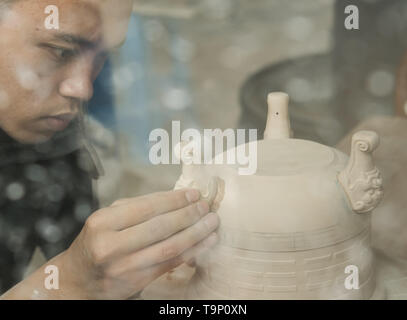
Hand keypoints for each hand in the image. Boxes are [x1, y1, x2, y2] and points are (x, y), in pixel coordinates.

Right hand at [60, 189, 218, 298]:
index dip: (173, 200)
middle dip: (188, 215)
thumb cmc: (97, 241)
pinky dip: (190, 252)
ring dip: (195, 234)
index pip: (146, 207)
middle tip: (206, 207)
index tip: (193, 193)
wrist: (78, 279)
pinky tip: (205, 243)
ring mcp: (124, 267)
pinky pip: (169, 264)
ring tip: (212, 224)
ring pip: (168, 248)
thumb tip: (175, 198)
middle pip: (159, 227)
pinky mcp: (135, 282)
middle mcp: (111, 245)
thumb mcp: (107, 219)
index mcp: (103, 222)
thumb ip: (136, 208)